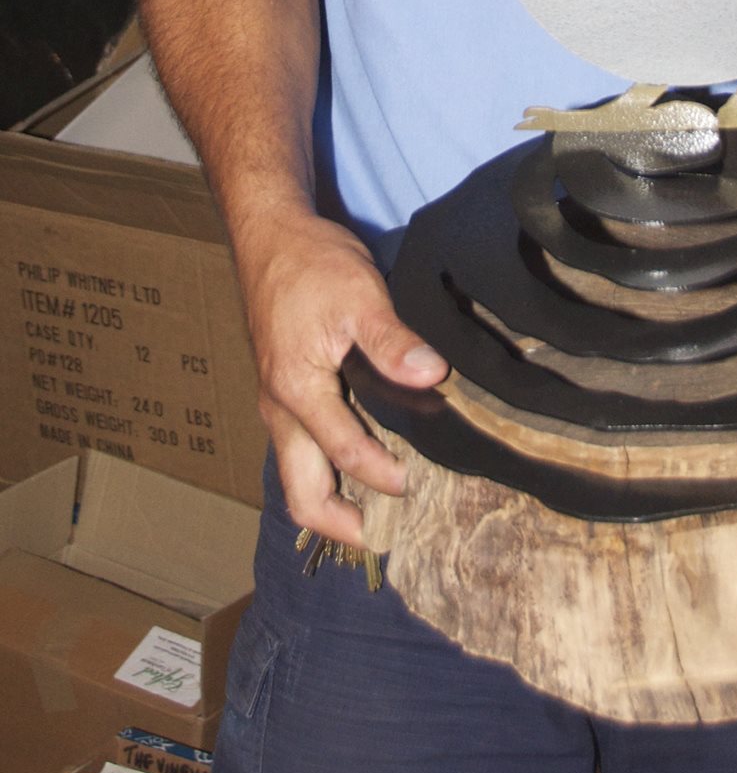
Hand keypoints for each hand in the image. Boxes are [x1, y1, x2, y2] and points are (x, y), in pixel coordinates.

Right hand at [235, 207, 447, 543]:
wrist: (270, 235)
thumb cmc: (311, 264)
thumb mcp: (359, 295)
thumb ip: (392, 341)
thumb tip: (431, 375)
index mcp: (297, 390)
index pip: (343, 453)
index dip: (381, 478)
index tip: (418, 490)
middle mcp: (280, 408)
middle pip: (302, 494)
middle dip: (342, 524)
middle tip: (389, 538)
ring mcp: (277, 403)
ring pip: (298, 475)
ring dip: (334, 500)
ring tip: (382, 511)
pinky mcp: (283, 391)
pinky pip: (300, 449)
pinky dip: (328, 470)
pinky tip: (365, 461)